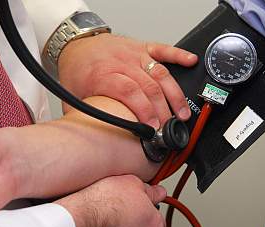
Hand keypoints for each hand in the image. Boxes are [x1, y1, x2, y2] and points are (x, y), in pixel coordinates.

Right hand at [55, 175, 166, 226]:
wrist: (80, 220)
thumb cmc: (104, 202)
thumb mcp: (132, 182)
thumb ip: (150, 190)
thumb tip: (157, 191)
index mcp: (154, 225)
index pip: (155, 214)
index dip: (144, 204)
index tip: (134, 199)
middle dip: (132, 220)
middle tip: (117, 207)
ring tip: (104, 217)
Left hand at [58, 33, 197, 127]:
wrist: (75, 45)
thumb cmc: (76, 71)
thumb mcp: (73, 98)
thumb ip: (85, 119)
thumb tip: (92, 143)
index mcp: (103, 75)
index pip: (130, 93)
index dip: (144, 111)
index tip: (152, 129)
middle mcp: (121, 63)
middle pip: (149, 87)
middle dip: (163, 111)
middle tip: (169, 129)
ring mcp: (134, 54)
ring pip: (161, 73)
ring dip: (175, 95)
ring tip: (182, 114)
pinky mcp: (142, 47)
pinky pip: (164, 49)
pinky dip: (179, 56)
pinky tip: (191, 62)